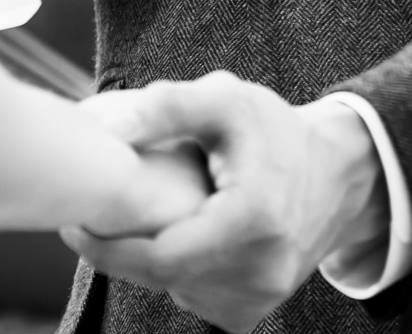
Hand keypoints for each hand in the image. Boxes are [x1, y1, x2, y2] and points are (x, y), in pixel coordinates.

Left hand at [64, 73, 387, 333]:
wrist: (338, 174)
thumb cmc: (277, 132)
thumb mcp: (227, 99)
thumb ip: (167, 107)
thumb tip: (109, 129)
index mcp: (254, 221)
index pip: (161, 257)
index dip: (108, 248)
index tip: (74, 223)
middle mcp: (261, 271)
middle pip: (161, 276)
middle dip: (119, 249)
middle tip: (91, 214)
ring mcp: (259, 298)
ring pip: (173, 289)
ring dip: (147, 259)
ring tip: (136, 216)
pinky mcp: (252, 311)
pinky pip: (192, 296)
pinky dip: (174, 270)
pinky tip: (175, 235)